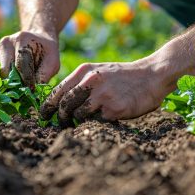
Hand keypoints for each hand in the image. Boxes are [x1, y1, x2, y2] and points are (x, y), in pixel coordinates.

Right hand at [0, 31, 59, 87]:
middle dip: (13, 84)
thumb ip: (44, 75)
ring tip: (15, 89)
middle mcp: (6, 43)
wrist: (37, 39)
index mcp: (21, 40)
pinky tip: (6, 85)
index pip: (20, 66)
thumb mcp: (52, 61)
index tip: (31, 91)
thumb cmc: (46, 52)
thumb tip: (33, 93)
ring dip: (4, 84)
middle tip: (22, 93)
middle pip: (4, 71)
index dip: (26, 81)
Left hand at [40, 60, 168, 126]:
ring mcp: (103, 96)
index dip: (47, 106)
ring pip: (78, 115)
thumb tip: (60, 101)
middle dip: (60, 118)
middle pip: (64, 105)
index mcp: (85, 71)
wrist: (151, 76)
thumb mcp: (98, 71)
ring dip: (77, 122)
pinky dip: (95, 124)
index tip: (44, 116)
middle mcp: (91, 82)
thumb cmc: (122, 76)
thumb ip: (80, 82)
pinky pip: (96, 122)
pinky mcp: (114, 109)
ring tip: (82, 123)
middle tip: (61, 124)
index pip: (58, 91)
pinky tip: (103, 119)